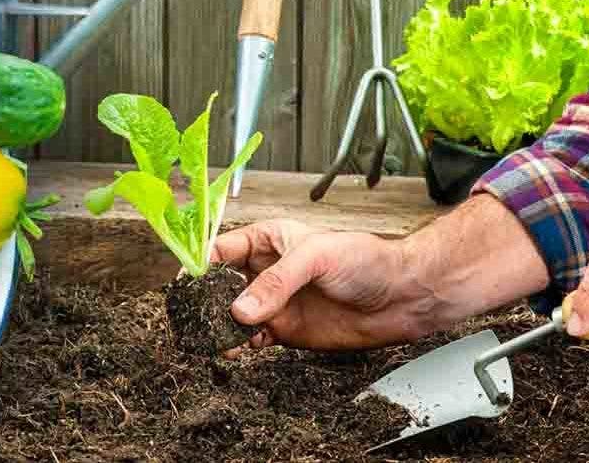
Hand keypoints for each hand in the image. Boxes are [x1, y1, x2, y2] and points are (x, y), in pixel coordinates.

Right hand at [211, 219, 439, 355]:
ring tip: (209, 336)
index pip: (222, 249)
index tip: (187, 282)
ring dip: (218, 325)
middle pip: (220, 285)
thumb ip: (276, 283)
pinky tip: (234, 348)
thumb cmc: (366, 261)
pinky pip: (250, 338)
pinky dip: (238, 344)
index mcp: (268, 240)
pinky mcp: (284, 330)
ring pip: (232, 314)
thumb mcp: (316, 257)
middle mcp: (265, 271)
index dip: (201, 264)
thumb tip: (240, 309)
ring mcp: (274, 302)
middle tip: (192, 316)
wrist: (402, 296)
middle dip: (203, 299)